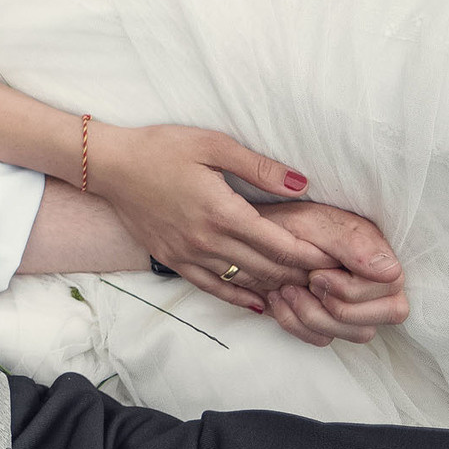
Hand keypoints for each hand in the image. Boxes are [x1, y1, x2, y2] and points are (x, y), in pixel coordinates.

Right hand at [87, 124, 403, 312]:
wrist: (109, 166)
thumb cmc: (160, 148)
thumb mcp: (212, 144)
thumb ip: (259, 166)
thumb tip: (302, 183)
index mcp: (222, 212)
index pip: (280, 244)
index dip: (313, 256)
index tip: (339, 261)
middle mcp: (207, 241)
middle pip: (268, 269)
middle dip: (303, 276)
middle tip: (334, 282)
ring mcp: (189, 255)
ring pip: (244, 282)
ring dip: (278, 289)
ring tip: (308, 293)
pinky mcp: (173, 260)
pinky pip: (214, 288)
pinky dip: (241, 299)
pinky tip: (261, 303)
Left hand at [251, 202, 411, 345]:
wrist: (248, 239)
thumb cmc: (283, 227)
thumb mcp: (312, 225)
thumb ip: (352, 245)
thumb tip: (391, 272)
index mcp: (376, 253)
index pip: (392, 286)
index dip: (353, 288)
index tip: (316, 274)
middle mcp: (374, 282)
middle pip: (387, 314)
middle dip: (338, 305)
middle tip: (306, 283)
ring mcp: (355, 305)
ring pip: (358, 333)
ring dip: (315, 316)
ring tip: (286, 289)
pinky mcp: (330, 321)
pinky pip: (325, 339)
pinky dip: (297, 324)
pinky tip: (278, 298)